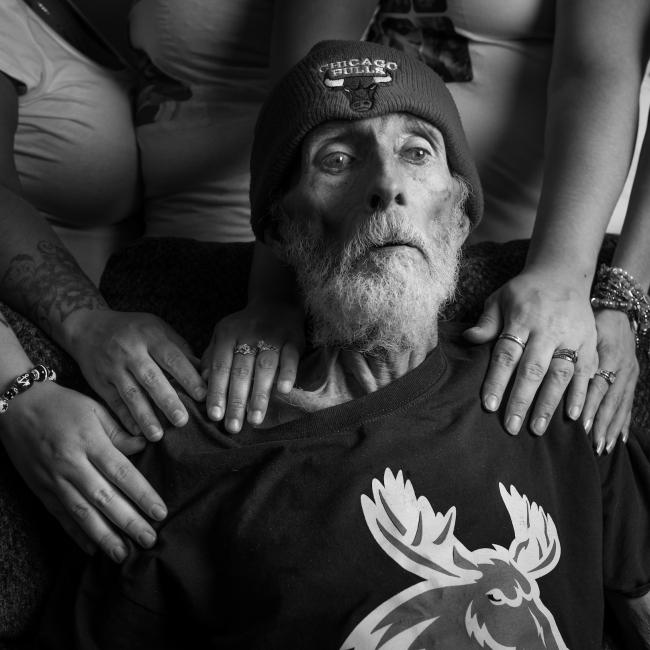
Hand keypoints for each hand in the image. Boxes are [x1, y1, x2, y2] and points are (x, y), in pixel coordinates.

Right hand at [0, 382, 165, 561]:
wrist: (18, 406)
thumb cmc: (63, 405)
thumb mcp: (95, 409)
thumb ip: (120, 432)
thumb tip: (145, 446)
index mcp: (89, 442)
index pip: (121, 473)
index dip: (142, 495)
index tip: (160, 512)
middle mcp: (71, 465)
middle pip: (104, 498)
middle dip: (128, 522)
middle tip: (149, 540)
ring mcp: (53, 480)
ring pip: (81, 513)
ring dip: (104, 536)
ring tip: (123, 554)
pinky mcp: (40, 489)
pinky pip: (59, 516)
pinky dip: (75, 534)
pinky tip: (92, 548)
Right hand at [67, 310, 205, 439]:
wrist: (89, 327)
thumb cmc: (135, 330)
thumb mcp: (158, 330)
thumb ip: (181, 351)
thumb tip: (207, 373)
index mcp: (151, 336)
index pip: (172, 358)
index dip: (188, 377)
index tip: (202, 396)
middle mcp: (131, 351)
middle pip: (151, 378)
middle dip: (167, 401)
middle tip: (182, 421)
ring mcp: (113, 367)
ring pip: (130, 393)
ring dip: (144, 416)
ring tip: (158, 436)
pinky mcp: (99, 381)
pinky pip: (113, 402)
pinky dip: (124, 418)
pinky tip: (136, 433)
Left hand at [201, 299, 303, 432]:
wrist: (275, 303)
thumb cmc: (245, 328)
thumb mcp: (223, 337)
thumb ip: (212, 358)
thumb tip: (201, 385)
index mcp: (228, 335)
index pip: (221, 367)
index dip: (217, 391)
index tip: (215, 416)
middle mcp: (248, 334)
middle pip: (241, 371)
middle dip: (237, 401)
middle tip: (233, 427)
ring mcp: (272, 336)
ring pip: (264, 367)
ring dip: (260, 394)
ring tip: (255, 419)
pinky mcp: (293, 338)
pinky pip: (290, 357)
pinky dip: (287, 373)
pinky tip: (283, 391)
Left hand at [463, 270, 597, 434]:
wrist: (562, 274)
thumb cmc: (524, 292)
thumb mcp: (500, 298)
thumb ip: (487, 322)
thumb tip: (468, 339)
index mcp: (522, 319)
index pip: (507, 354)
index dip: (497, 380)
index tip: (489, 405)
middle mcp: (548, 330)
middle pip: (533, 370)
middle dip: (521, 400)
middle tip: (511, 427)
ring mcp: (572, 337)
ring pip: (560, 375)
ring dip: (549, 404)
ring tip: (537, 429)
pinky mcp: (590, 343)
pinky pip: (586, 372)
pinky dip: (580, 395)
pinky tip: (573, 417)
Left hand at [582, 309, 637, 453]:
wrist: (617, 308)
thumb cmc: (592, 319)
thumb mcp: (581, 328)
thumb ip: (568, 348)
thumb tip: (543, 364)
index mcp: (608, 354)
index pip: (598, 384)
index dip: (590, 403)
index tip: (579, 422)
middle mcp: (623, 366)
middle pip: (611, 399)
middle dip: (601, 422)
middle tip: (592, 443)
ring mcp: (631, 374)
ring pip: (621, 405)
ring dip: (612, 427)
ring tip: (603, 447)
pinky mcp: (633, 379)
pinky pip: (629, 404)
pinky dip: (624, 423)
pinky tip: (620, 440)